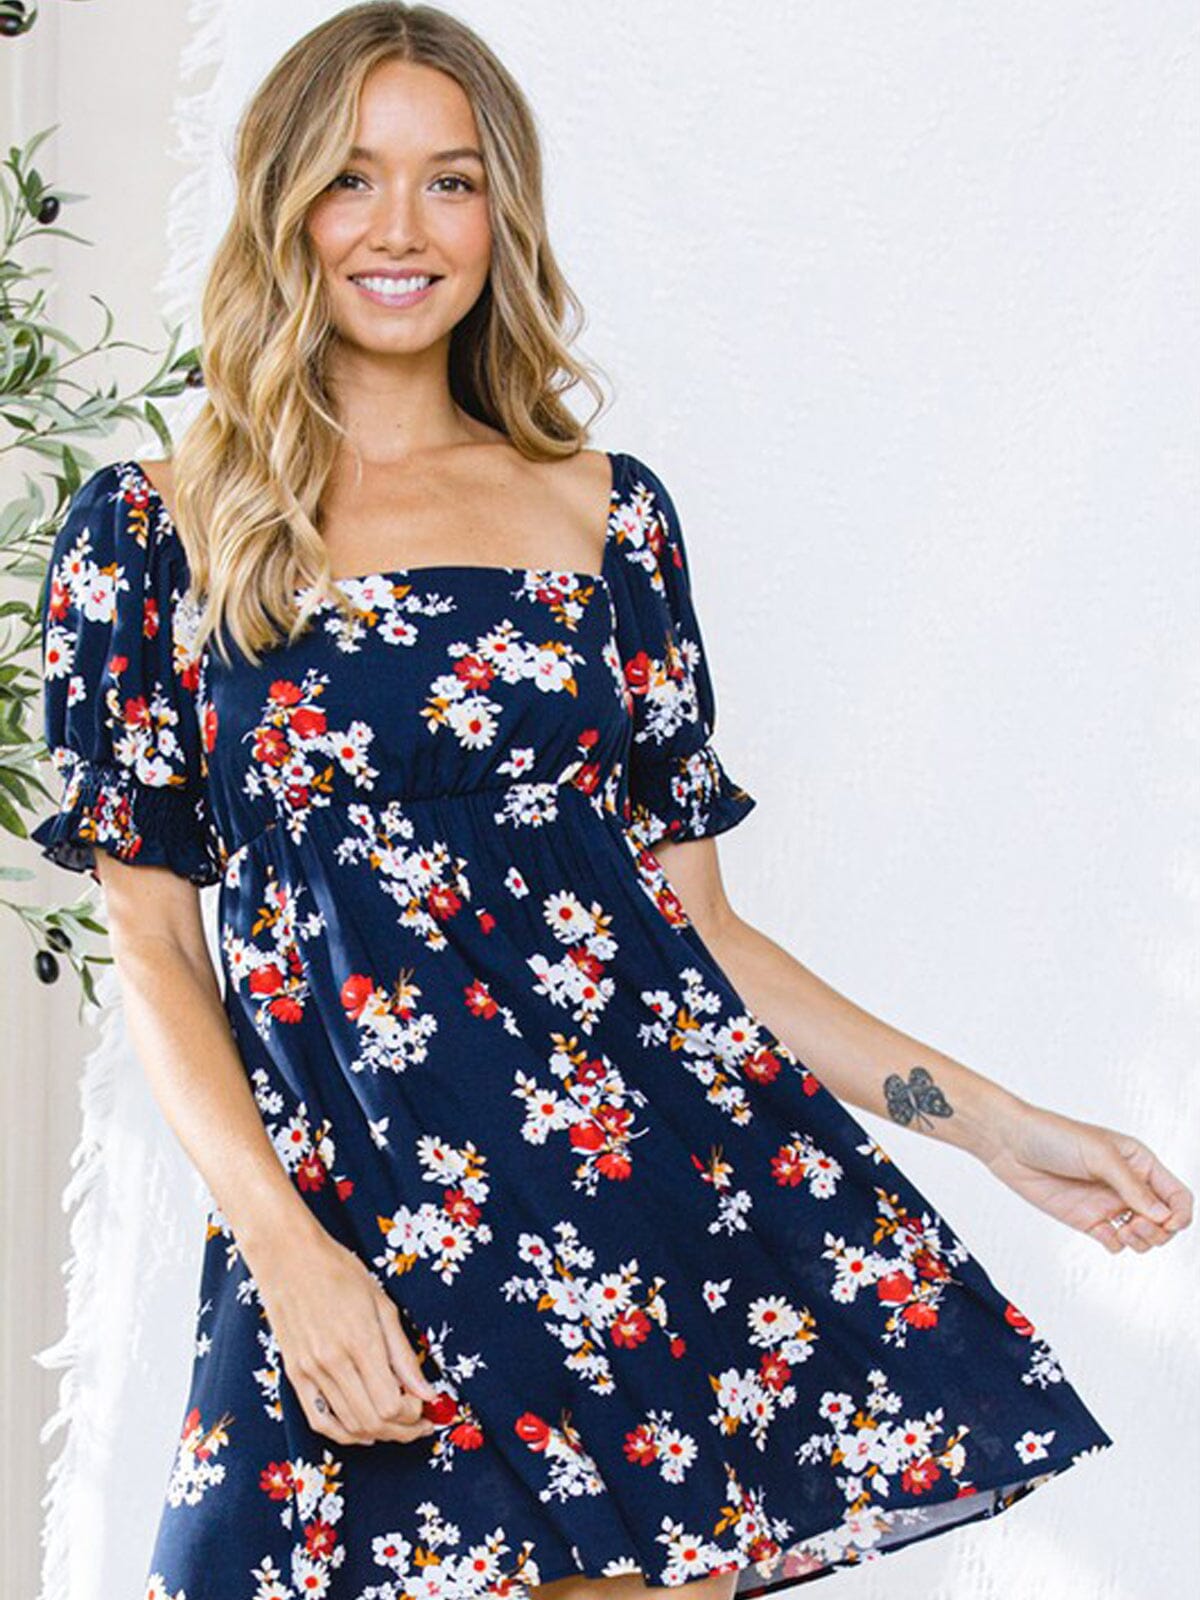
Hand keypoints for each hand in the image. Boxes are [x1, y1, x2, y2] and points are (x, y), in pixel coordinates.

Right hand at [246, 1221, 445, 1445]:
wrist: (289, 1257)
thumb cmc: (340, 1271)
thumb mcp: (383, 1304)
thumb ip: (404, 1354)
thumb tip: (428, 1393)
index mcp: (360, 1341)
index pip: (391, 1405)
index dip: (413, 1414)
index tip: (425, 1404)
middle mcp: (333, 1362)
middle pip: (372, 1422)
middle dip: (402, 1430)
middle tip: (419, 1423)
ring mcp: (309, 1372)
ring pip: (348, 1426)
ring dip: (378, 1434)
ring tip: (397, 1426)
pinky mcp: (294, 1374)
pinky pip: (319, 1420)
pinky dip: (344, 1433)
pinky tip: (363, 1429)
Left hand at [982, 1098, 1193, 1253]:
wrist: (1010, 1144)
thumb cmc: (1054, 1136)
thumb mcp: (1100, 1155)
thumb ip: (1132, 1186)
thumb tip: (1163, 1215)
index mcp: (1139, 1163)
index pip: (1177, 1195)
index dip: (1181, 1213)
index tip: (1170, 1222)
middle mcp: (1127, 1185)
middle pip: (1165, 1221)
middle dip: (1160, 1231)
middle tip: (1136, 1225)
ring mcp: (1108, 1204)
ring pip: (1143, 1236)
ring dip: (1143, 1241)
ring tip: (1124, 1230)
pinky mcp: (1087, 1220)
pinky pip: (1115, 1243)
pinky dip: (1117, 1244)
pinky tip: (1104, 1232)